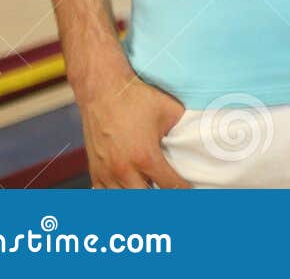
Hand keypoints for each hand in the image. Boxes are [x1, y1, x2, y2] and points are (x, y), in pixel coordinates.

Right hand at [75, 58, 188, 188]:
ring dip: (138, 199)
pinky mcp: (94, 169)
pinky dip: (117, 198)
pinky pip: (104, 195)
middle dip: (161, 201)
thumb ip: (182, 130)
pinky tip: (127, 195)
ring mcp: (106, 171)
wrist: (102, 88)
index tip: (190, 192)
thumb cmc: (135, 97)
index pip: (170, 186)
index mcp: (145, 156)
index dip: (183, 191)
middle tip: (172, 198)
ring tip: (151, 195)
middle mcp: (124, 169)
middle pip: (145, 200)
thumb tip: (194, 139)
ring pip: (123, 201)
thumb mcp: (170, 111)